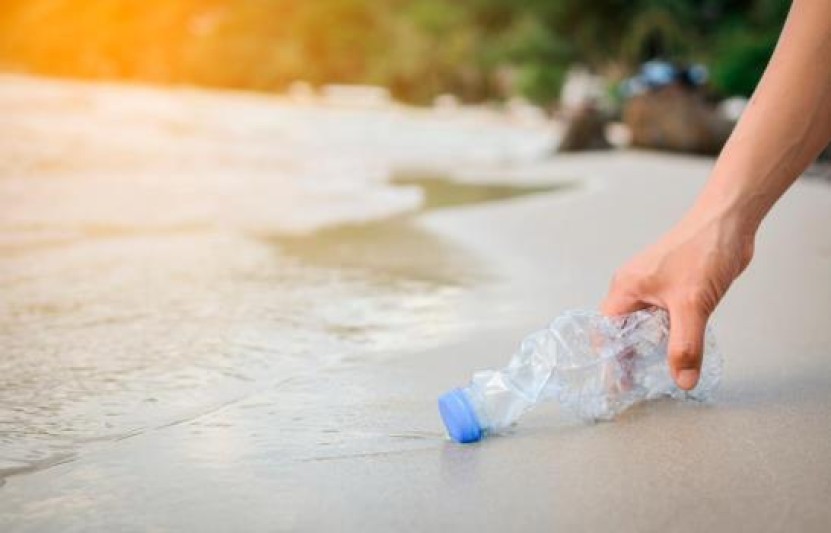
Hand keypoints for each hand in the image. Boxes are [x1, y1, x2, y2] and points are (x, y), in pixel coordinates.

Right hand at [601, 210, 754, 389]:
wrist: (730, 221)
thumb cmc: (703, 250)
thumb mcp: (692, 305)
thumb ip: (685, 346)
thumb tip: (682, 380)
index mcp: (626, 288)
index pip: (606, 331)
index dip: (611, 358)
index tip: (620, 385)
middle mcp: (634, 288)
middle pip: (622, 330)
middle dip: (628, 357)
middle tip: (639, 385)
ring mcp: (654, 287)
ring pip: (645, 325)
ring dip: (651, 347)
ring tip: (657, 373)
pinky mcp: (674, 287)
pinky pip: (663, 319)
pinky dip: (668, 336)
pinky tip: (680, 349)